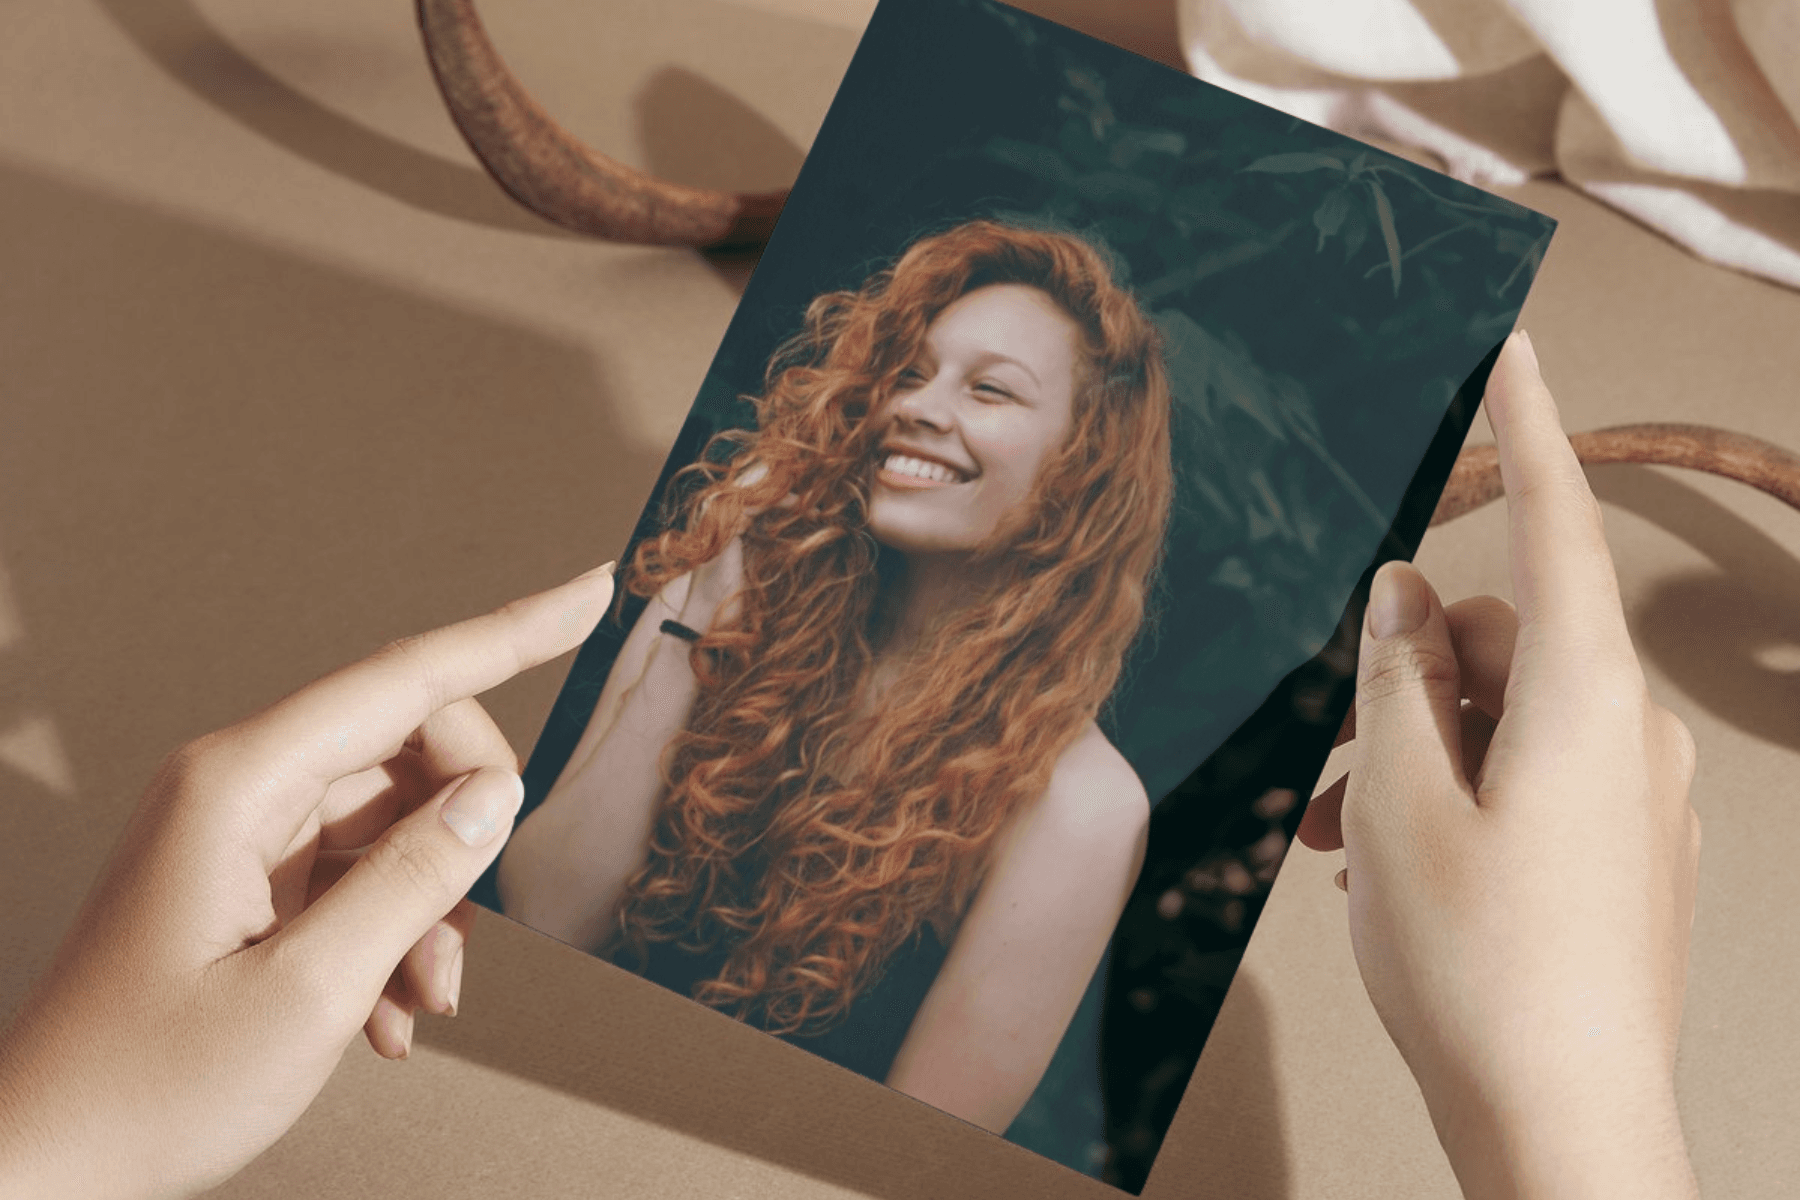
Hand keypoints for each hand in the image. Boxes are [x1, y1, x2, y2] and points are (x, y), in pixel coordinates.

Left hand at [0, 563, 615, 1199]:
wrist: (45, 1164)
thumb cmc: (147, 1089)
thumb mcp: (310, 992)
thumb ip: (414, 879)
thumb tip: (496, 794)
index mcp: (239, 785)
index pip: (406, 678)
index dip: (511, 634)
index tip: (589, 593)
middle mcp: (237, 788)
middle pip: (408, 752)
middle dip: (464, 834)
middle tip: (470, 932)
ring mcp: (237, 833)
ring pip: (391, 822)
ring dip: (429, 908)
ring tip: (422, 1002)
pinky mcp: (243, 881)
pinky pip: (355, 873)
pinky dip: (392, 937)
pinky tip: (387, 1018)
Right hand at [1297, 332, 1700, 1198]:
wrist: (1561, 1123)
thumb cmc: (1479, 966)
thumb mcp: (1399, 800)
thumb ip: (1396, 680)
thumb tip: (1401, 598)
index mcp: (1586, 700)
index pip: (1556, 525)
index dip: (1529, 431)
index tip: (1517, 354)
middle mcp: (1631, 736)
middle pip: (1504, 642)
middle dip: (1409, 679)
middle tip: (1334, 761)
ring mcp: (1637, 802)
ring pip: (1506, 721)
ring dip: (1415, 754)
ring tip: (1339, 837)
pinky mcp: (1625, 856)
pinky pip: (1533, 782)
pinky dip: (1456, 798)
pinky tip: (1389, 863)